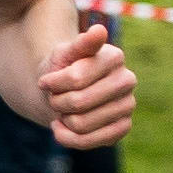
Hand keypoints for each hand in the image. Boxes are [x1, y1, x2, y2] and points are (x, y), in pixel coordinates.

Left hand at [36, 19, 136, 149]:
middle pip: (78, 103)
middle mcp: (127, 80)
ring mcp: (128, 105)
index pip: (75, 78)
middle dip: (56, 102)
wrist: (64, 91)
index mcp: (114, 56)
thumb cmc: (63, 68)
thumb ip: (80, 43)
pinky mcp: (123, 128)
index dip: (52, 83)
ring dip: (62, 119)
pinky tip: (63, 127)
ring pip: (81, 124)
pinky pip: (90, 142)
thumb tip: (99, 30)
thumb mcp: (64, 52)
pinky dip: (68, 137)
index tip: (44, 81)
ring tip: (62, 110)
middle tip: (54, 97)